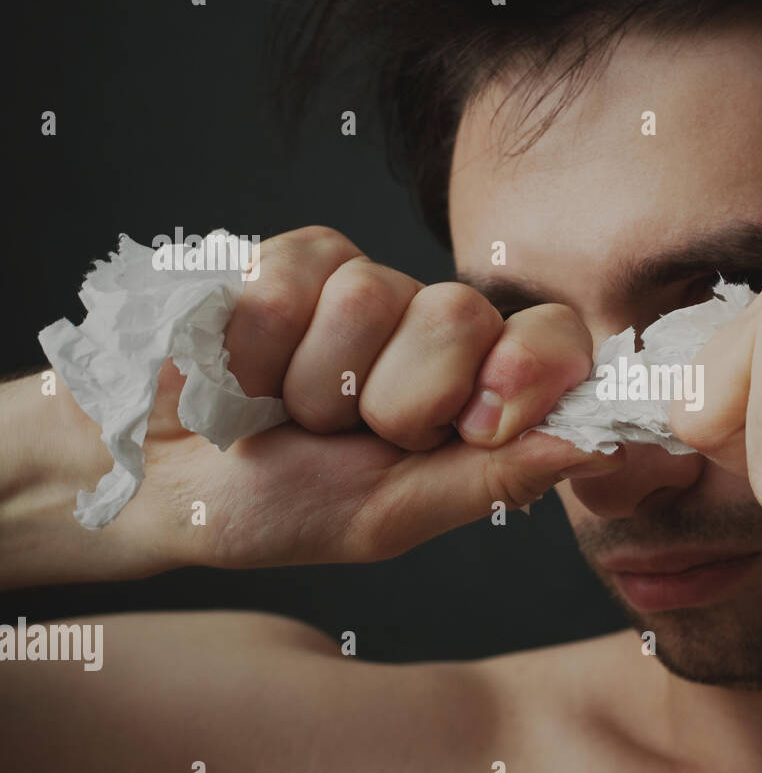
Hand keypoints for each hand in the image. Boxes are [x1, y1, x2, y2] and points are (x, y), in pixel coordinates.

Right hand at [55, 226, 619, 571]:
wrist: (160, 479)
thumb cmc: (277, 505)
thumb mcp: (389, 516)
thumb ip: (491, 479)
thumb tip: (590, 445)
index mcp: (478, 393)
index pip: (554, 341)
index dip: (526, 375)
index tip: (479, 426)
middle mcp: (436, 330)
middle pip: (461, 314)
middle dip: (394, 400)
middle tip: (350, 437)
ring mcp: (368, 285)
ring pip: (373, 296)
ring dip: (314, 385)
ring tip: (287, 412)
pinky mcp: (294, 257)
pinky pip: (296, 279)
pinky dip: (257, 349)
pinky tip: (243, 373)